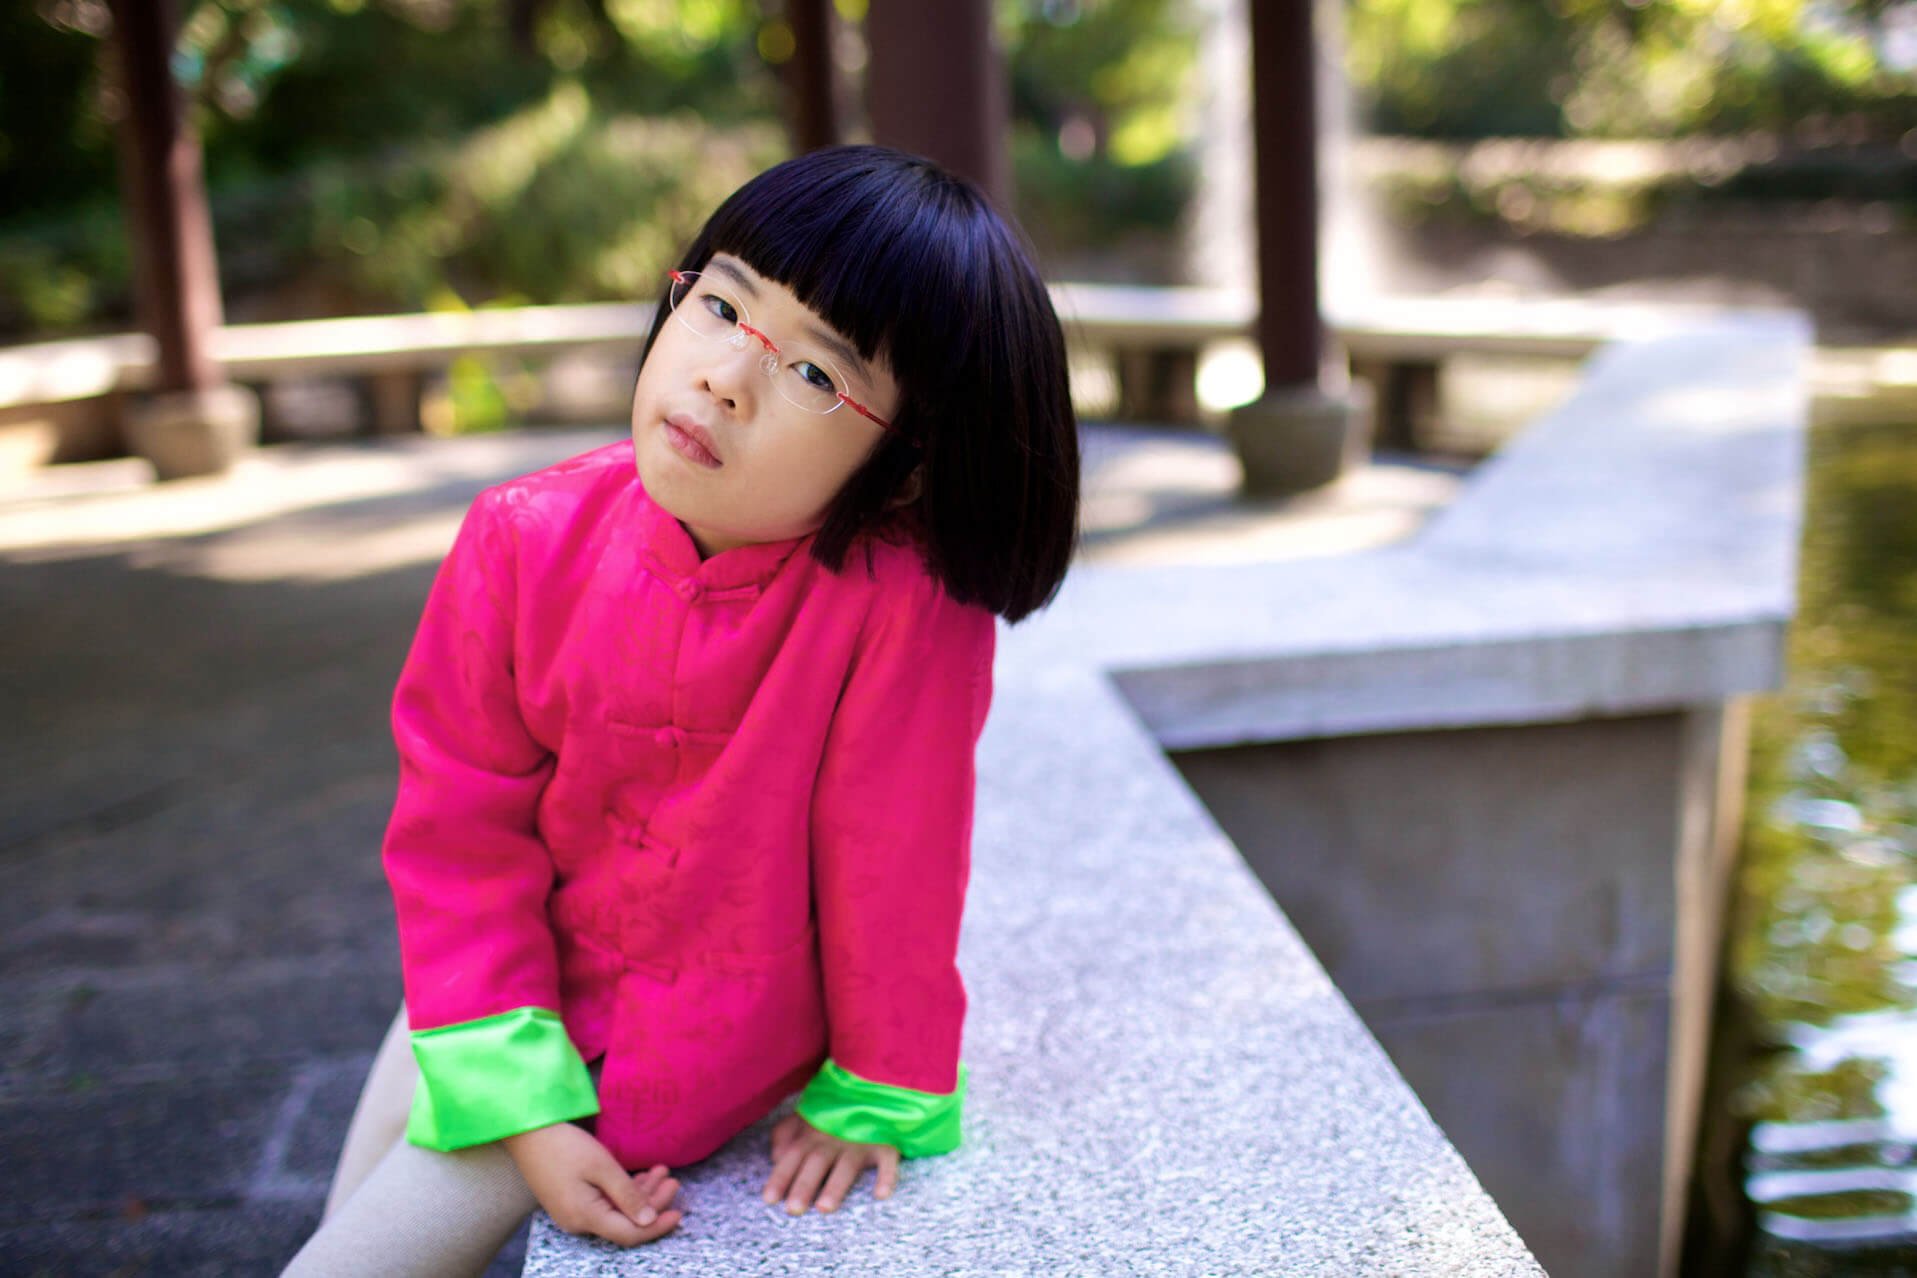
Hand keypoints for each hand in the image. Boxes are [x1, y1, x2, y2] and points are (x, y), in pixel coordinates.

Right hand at [502, 1122, 681, 1245]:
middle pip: (625, 1222)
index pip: (629, 1234)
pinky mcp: (572, 1200)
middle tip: (673, 1179)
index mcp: (585, 1217)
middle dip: (653, 1202)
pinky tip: (641, 1174)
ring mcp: (573, 1212)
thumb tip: (649, 1220)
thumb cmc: (564, 1146)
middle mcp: (578, 1221)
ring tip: (661, 1170)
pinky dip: (624, 1190)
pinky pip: (604, 1202)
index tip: (680, 1213)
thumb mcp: (601, 1167)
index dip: (656, 1226)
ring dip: (640, 1193)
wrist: (528, 1133)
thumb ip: (628, 1195)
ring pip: (616, 1210)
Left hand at [761, 1113, 900, 1215]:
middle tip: (793, 1210)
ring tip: (824, 1208)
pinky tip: (880, 1195)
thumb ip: (785, 1133)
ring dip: (835, 1186)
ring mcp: (861, 1141)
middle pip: (816, 1162)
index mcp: (812, 1132)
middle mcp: (834, 1138)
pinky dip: (886, 1177)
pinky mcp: (885, 1144)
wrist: (875, 1087)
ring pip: (847, 1165)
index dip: (780, 1177)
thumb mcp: (805, 1115)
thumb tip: (776, 1157)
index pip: (792, 1156)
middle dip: (804, 1185)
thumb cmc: (833, 1110)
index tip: (769, 1200)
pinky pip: (887, 1160)